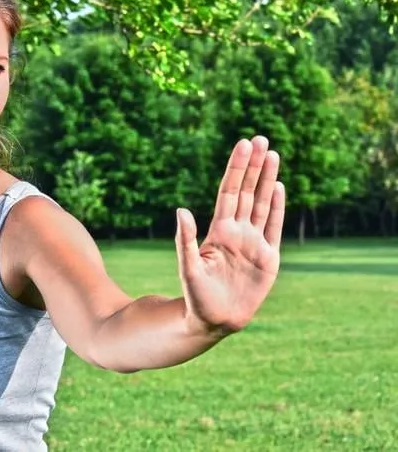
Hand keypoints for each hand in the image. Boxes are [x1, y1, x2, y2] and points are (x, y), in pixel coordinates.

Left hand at [175, 136, 284, 334]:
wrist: (214, 320)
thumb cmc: (196, 295)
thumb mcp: (188, 266)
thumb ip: (185, 239)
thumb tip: (181, 209)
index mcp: (218, 231)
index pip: (229, 192)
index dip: (236, 168)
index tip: (242, 145)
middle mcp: (237, 232)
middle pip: (246, 192)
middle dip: (253, 166)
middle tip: (260, 138)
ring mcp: (254, 243)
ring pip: (261, 204)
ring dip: (267, 180)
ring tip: (272, 154)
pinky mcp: (268, 257)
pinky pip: (273, 227)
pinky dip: (276, 207)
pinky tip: (278, 187)